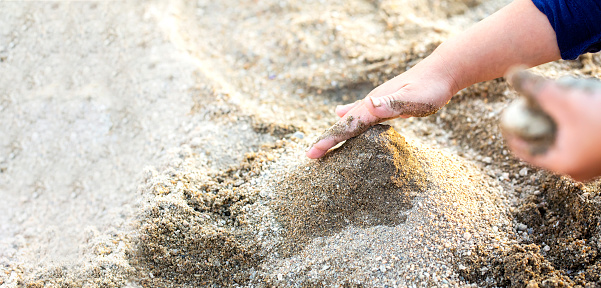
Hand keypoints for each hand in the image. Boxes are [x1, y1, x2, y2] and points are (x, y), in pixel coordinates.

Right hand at [306, 53, 457, 157]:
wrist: (443, 70)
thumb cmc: (431, 87)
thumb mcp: (415, 99)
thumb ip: (392, 103)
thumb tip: (368, 105)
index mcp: (374, 106)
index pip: (346, 126)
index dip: (329, 140)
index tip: (311, 154)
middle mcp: (371, 103)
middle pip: (344, 124)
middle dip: (327, 139)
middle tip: (310, 155)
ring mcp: (377, 102)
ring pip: (350, 119)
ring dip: (335, 131)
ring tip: (321, 143)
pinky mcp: (384, 103)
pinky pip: (361, 116)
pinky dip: (349, 119)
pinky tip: (341, 113)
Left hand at [504, 73, 600, 181]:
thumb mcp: (564, 98)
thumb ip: (535, 89)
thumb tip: (509, 75)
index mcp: (562, 164)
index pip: (524, 152)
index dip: (511, 132)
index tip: (505, 114)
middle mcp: (578, 170)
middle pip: (545, 148)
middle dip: (535, 127)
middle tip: (526, 108)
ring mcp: (596, 165)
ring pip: (566, 143)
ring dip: (557, 125)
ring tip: (549, 106)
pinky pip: (583, 140)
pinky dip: (575, 125)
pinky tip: (576, 106)